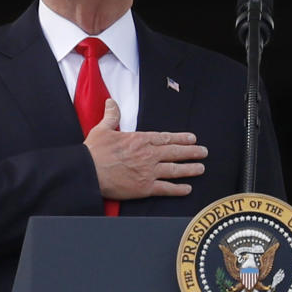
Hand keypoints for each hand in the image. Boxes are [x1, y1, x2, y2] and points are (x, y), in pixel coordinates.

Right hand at [83, 98, 206, 199]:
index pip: (165, 138)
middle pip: (175, 152)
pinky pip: (166, 188)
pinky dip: (178, 189)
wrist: (88, 172)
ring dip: (190, 169)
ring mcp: (148, 172)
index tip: (191, 138)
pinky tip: (187, 189)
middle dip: (192, 152)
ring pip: (175, 169)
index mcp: (139, 140)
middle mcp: (148, 155)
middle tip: (203, 152)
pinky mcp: (145, 187)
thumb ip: (111, 116)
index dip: (180, 138)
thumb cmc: (94, 152)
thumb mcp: (102, 129)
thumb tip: (111, 102)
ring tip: (201, 168)